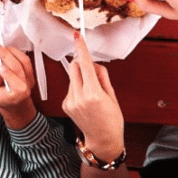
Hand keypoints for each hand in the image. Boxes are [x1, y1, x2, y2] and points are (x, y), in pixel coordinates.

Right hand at [0, 43, 36, 128]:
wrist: (15, 105)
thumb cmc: (3, 99)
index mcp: (17, 96)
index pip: (15, 83)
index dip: (6, 73)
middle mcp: (26, 87)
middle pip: (18, 67)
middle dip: (5, 54)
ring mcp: (30, 79)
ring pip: (24, 61)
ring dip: (12, 51)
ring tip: (1, 47)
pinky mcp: (30, 73)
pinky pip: (26, 60)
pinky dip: (17, 52)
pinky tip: (8, 50)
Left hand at [62, 33, 123, 161]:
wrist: (103, 140)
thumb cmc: (112, 119)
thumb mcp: (112, 96)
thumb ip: (101, 76)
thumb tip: (92, 63)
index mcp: (93, 94)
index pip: (84, 64)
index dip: (81, 49)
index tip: (77, 37)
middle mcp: (79, 97)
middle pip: (74, 67)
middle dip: (81, 65)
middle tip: (93, 74)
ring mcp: (70, 102)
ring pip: (72, 77)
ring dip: (80, 78)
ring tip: (91, 93)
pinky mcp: (65, 104)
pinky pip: (70, 87)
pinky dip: (77, 88)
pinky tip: (85, 100)